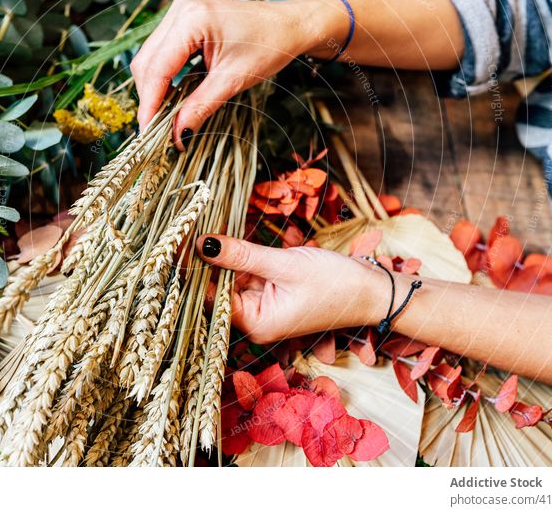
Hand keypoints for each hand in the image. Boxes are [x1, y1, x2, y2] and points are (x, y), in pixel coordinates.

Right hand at [130, 0, 344, 149]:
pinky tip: (172, 97)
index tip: (149, 133)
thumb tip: (178, 135)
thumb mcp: (233, 80)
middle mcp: (180, 10)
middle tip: (157, 131)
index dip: (150, 103)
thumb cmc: (270, 45)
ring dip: (155, 89)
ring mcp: (180, 12)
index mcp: (191, 19)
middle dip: (150, 98)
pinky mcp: (184, 19)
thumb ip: (201, 106)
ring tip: (164, 117)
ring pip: (150, 58)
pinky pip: (162, 52)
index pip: (157, 68)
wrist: (289, 25)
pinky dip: (164, 77)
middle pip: (147, 62)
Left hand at [195, 234, 383, 343]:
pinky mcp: (273, 294)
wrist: (373, 290)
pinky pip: (249, 275)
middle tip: (189, 228)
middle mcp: (256, 321)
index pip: (211, 299)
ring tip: (207, 230)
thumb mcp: (285, 265)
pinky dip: (244, 259)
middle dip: (209, 261)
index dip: (195, 271)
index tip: (178, 243)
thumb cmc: (336, 284)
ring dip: (227, 257)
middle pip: (219, 289)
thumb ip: (242, 255)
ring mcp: (264, 308)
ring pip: (233, 279)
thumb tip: (204, 244)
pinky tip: (235, 240)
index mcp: (257, 324)